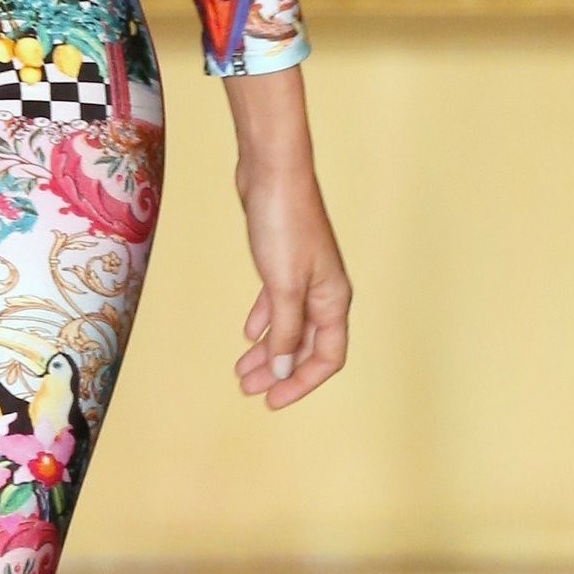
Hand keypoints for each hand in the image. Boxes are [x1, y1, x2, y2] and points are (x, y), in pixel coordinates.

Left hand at [224, 67, 349, 410]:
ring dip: (267, 351)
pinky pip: (277, 304)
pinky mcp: (283, 262)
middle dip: (278, 372)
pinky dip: (263, 321)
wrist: (272, 172)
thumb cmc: (284, 223)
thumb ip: (284, 330)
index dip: (302, 383)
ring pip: (288, 326)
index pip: (327, 357)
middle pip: (305, 346)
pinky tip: (247, 334)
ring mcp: (305, 277)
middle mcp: (324, 292)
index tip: (273, 400)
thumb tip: (282, 369)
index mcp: (333, 300)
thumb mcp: (283, 285)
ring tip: (240, 371)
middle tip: (247, 390)